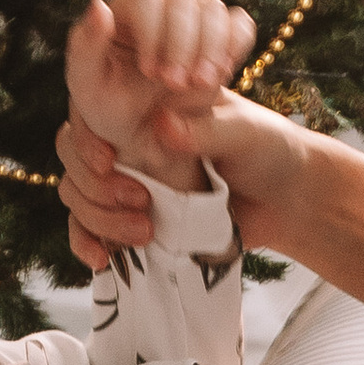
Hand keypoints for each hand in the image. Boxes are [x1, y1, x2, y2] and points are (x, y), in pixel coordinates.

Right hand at [57, 80, 316, 271]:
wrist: (291, 203)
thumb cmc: (270, 150)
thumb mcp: (245, 133)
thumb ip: (207, 130)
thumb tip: (162, 126)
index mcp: (148, 105)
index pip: (89, 109)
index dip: (86, 135)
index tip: (108, 159)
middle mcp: (128, 139)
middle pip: (72, 155)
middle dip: (94, 184)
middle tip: (138, 200)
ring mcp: (126, 180)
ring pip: (76, 194)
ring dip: (97, 218)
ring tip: (143, 233)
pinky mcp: (130, 218)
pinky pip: (87, 230)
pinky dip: (86, 243)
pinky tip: (101, 260)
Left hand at [62, 0, 254, 187]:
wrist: (145, 132)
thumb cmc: (109, 107)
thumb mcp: (87, 85)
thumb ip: (84, 47)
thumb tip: (99, 6)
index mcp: (124, 9)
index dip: (152, 33)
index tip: (150, 73)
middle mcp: (161, 5)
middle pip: (183, 2)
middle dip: (183, 44)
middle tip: (177, 85)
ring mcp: (193, 17)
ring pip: (212, 9)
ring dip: (211, 46)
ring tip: (201, 84)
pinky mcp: (220, 33)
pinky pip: (239, 23)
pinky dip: (236, 44)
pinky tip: (222, 73)